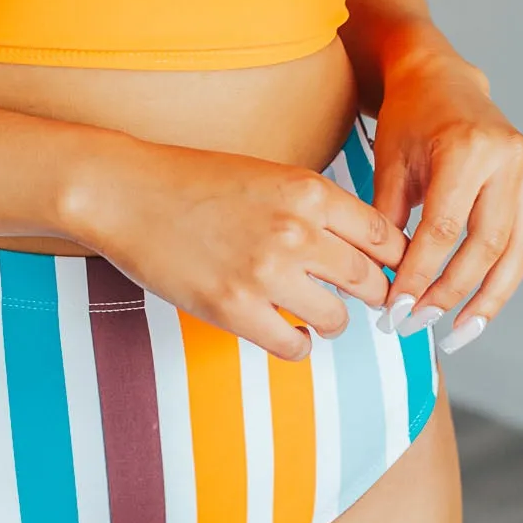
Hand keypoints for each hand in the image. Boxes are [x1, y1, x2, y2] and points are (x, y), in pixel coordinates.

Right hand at [66, 137, 408, 361]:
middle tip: (362, 300)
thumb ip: (314, 206)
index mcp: (308, 190)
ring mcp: (266, 273)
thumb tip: (361, 244)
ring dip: (331, 322)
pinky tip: (284, 331)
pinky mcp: (235, 308)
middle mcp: (296, 231)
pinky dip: (296, 345)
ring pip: (337, 319)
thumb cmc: (195, 180)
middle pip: (369, 280)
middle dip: (372, 295)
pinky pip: (293, 347)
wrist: (128, 192)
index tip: (389, 270)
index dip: (394, 259)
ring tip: (315, 315)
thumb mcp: (269, 175)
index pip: (384, 235)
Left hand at [371, 50, 522, 349]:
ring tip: (464, 331)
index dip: (421, 275)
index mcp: (465, 149)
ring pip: (520, 249)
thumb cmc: (410, 116)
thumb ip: (389, 220)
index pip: (444, 229)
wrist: (440, 77)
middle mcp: (507, 159)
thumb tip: (387, 283)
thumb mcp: (390, 162)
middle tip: (424, 324)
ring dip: (494, 298)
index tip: (399, 309)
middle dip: (454, 293)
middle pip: (486, 245)